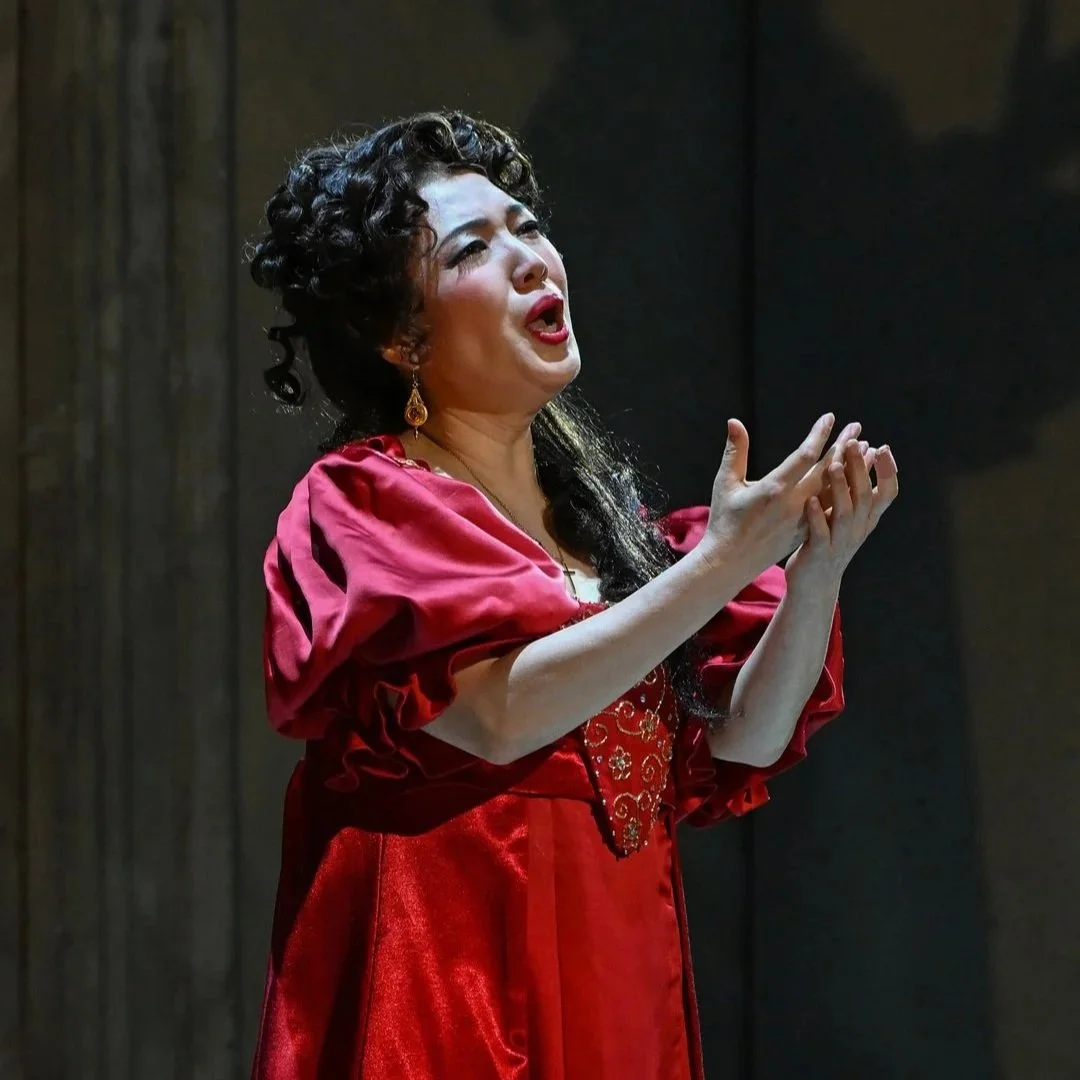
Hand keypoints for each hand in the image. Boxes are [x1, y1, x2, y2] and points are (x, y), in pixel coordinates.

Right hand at [703, 413, 847, 580]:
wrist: (729, 563)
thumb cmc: (723, 521)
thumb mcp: (725, 483)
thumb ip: (735, 451)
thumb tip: (734, 421)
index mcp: (774, 488)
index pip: (804, 456)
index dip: (819, 435)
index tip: (830, 418)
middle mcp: (793, 504)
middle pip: (826, 471)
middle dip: (842, 447)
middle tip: (856, 428)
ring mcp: (802, 520)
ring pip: (834, 491)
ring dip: (851, 470)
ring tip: (866, 452)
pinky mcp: (805, 532)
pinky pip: (831, 509)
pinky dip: (844, 492)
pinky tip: (855, 482)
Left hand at [785, 438, 898, 589]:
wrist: (814, 585)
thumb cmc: (829, 544)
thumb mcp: (848, 518)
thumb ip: (855, 492)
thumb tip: (865, 455)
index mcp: (866, 520)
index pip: (887, 493)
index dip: (888, 471)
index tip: (882, 447)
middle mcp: (857, 531)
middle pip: (864, 497)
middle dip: (860, 469)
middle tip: (852, 443)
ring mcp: (839, 543)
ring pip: (845, 514)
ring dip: (840, 488)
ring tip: (834, 465)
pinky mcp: (818, 554)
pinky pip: (820, 534)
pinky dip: (817, 517)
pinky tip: (810, 500)